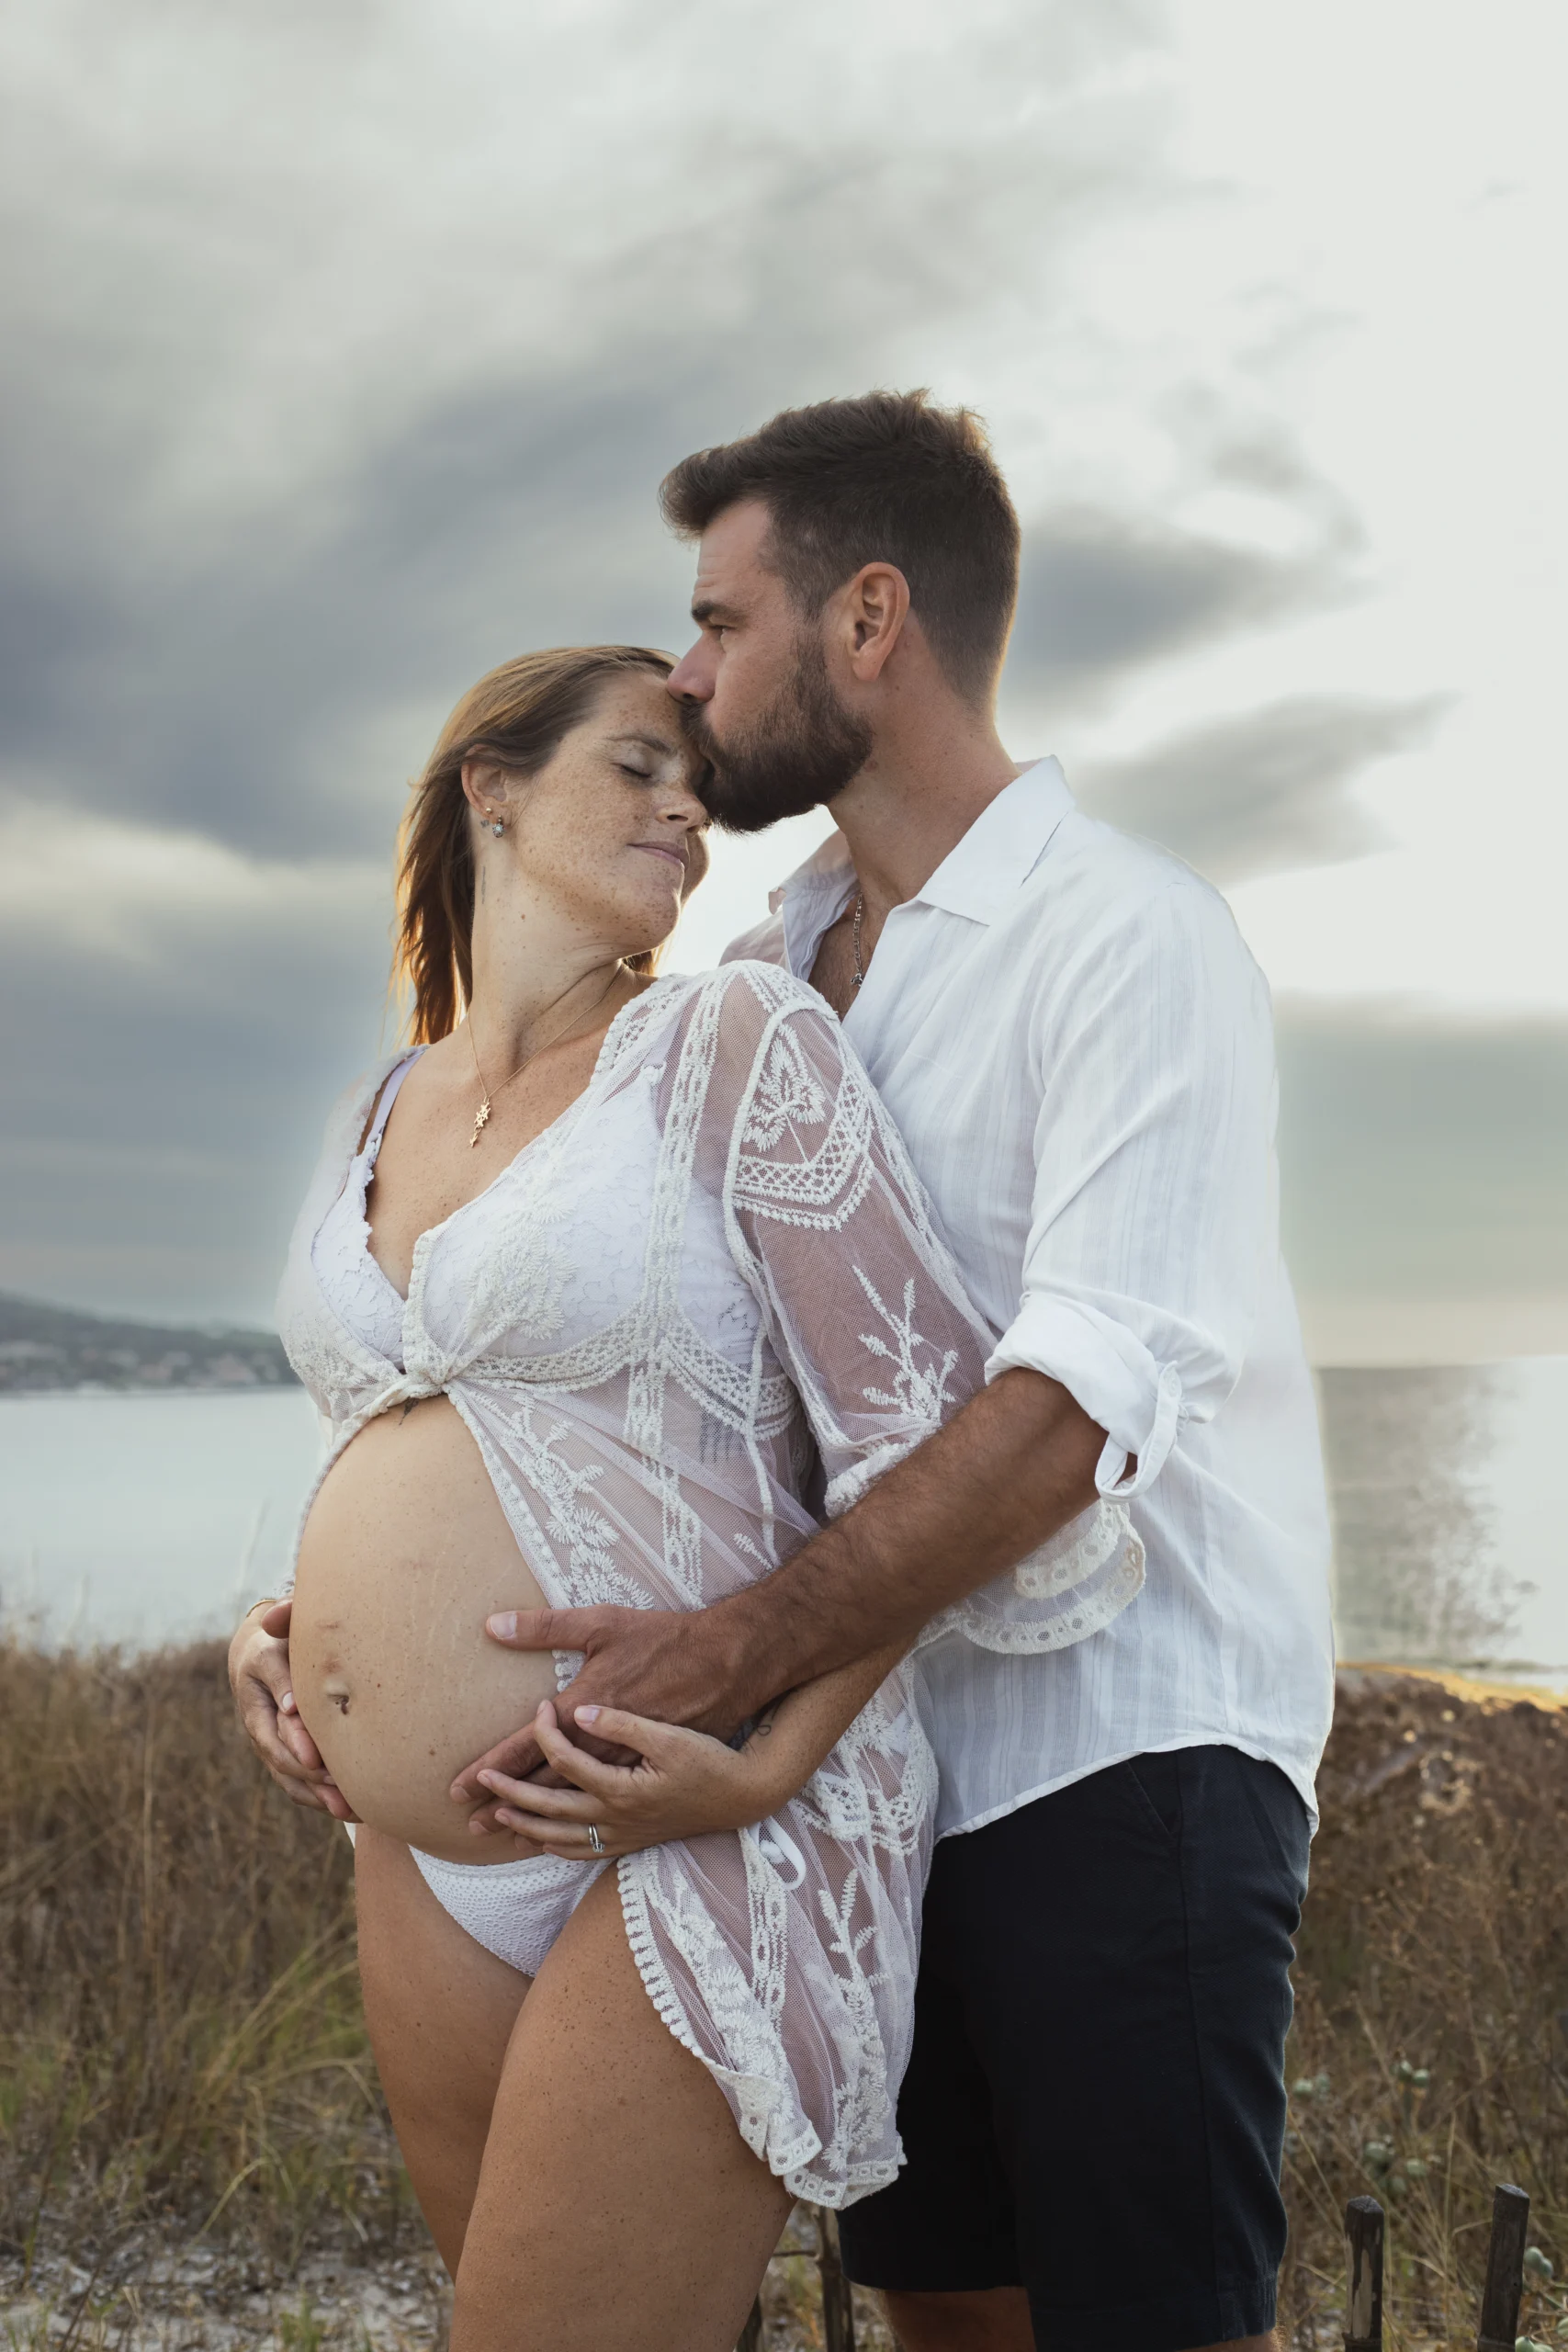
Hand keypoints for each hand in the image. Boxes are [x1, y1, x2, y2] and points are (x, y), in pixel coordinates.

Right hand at [228, 1600, 356, 1821]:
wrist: (262, 1652)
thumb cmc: (275, 1643)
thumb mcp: (273, 1650)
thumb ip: (281, 1673)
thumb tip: (292, 1708)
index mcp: (258, 1704)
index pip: (275, 1731)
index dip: (295, 1745)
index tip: (315, 1759)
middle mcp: (263, 1730)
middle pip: (285, 1762)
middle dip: (312, 1781)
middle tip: (341, 1794)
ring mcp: (274, 1745)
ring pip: (292, 1780)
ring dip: (319, 1797)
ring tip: (350, 1810)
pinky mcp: (288, 1753)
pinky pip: (300, 1784)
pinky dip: (321, 1798)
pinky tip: (350, 1809)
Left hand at [449, 1599, 763, 1821]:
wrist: (731, 1670)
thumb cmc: (666, 1640)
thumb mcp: (604, 1622)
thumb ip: (546, 1627)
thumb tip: (493, 1626)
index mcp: (586, 1715)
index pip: (526, 1751)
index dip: (489, 1769)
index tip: (457, 1788)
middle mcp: (604, 1755)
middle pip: (543, 1791)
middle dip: (503, 1805)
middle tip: (468, 1822)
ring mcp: (631, 1775)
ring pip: (573, 1813)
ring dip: (534, 1824)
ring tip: (505, 1833)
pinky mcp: (652, 1780)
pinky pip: (607, 1818)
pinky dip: (576, 1832)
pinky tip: (564, 1837)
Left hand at [473, 1698, 783, 1859]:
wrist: (743, 1795)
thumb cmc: (709, 1757)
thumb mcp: (670, 1733)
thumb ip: (622, 1722)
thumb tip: (578, 1711)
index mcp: (621, 1785)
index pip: (565, 1760)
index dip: (545, 1733)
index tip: (539, 1707)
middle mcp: (616, 1815)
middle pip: (550, 1808)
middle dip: (511, 1794)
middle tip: (481, 1783)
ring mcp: (623, 1833)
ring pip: (562, 1837)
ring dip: (527, 1826)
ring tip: (499, 1817)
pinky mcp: (633, 1840)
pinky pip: (584, 1851)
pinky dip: (557, 1847)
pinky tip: (544, 1841)